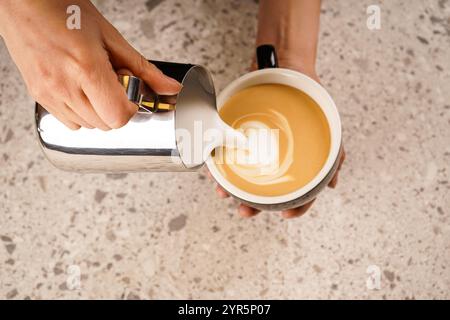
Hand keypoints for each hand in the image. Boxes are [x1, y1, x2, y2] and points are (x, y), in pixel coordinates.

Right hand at [0, 0, 180, 129]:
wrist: (24, 2)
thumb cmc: (64, 10)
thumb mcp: (111, 36)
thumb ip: (143, 68)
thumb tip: (169, 88)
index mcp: (86, 68)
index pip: (118, 116)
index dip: (131, 109)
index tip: (130, 93)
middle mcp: (64, 86)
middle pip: (106, 124)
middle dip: (117, 109)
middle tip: (113, 84)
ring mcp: (48, 94)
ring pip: (88, 126)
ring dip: (99, 112)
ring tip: (94, 84)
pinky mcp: (38, 96)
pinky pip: (69, 122)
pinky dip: (81, 113)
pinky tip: (80, 90)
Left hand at [211, 57, 345, 218]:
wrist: (287, 65)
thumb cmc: (309, 98)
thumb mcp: (328, 128)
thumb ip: (335, 155)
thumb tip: (330, 185)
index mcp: (296, 161)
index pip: (298, 191)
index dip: (294, 208)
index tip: (284, 216)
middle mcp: (274, 157)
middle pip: (262, 188)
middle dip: (251, 205)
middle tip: (244, 211)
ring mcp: (255, 146)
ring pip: (240, 173)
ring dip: (230, 187)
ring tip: (223, 192)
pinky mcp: (237, 132)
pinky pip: (226, 149)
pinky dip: (219, 160)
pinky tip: (214, 167)